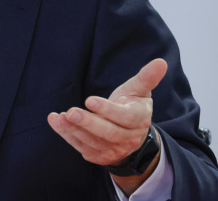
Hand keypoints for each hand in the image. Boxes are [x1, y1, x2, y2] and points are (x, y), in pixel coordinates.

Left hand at [47, 59, 166, 190]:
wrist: (129, 135)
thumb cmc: (131, 105)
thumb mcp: (138, 91)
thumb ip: (146, 78)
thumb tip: (161, 62)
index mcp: (139, 119)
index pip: (125, 117)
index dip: (108, 110)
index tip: (89, 99)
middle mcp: (129, 138)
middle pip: (109, 132)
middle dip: (88, 123)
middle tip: (71, 112)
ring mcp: (114, 149)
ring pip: (93, 141)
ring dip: (73, 130)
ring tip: (59, 117)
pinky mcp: (99, 156)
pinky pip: (82, 147)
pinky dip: (67, 135)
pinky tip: (56, 121)